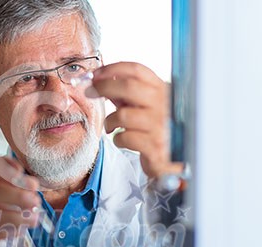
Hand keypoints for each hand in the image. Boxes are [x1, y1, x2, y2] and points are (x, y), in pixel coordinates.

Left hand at [92, 62, 182, 177]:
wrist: (171, 162)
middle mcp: (165, 105)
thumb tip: (100, 80)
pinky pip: (124, 137)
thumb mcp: (144, 107)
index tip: (96, 74)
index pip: (137, 70)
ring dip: (109, 121)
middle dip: (104, 87)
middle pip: (128, 86)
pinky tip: (122, 140)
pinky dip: (117, 139)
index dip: (112, 69)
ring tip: (111, 126)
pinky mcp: (154, 146)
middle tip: (90, 92)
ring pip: (122, 114)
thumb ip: (127, 94)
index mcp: (163, 90)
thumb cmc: (154, 131)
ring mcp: (161, 126)